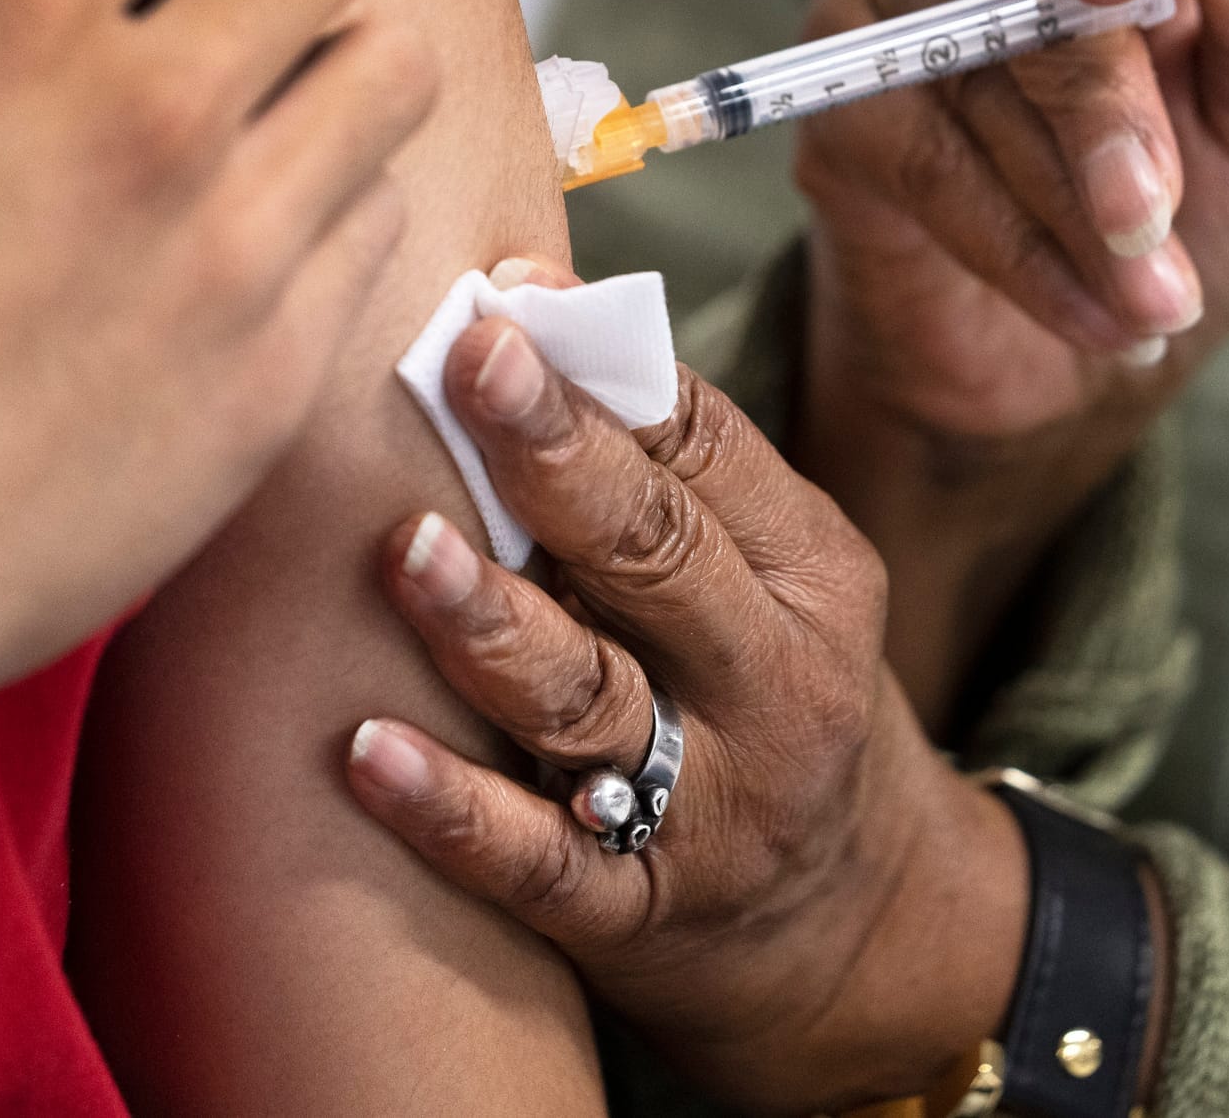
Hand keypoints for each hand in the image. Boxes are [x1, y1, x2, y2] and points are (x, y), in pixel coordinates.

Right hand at [0, 0, 436, 725]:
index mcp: (17, 15)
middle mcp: (158, 114)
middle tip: (215, 7)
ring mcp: (240, 248)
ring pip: (394, 72)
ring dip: (332, 69)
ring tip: (261, 118)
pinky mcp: (283, 368)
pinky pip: (384, 224)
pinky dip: (332, 208)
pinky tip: (252, 244)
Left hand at [346, 291, 1029, 1112]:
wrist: (862, 931)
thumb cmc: (776, 700)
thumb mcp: (778, 583)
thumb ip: (678, 478)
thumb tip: (524, 319)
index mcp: (812, 575)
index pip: (711, 451)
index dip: (602, 371)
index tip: (505, 297)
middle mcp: (775, 685)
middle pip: (658, 556)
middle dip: (556, 456)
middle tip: (466, 364)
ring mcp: (709, 807)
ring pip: (591, 703)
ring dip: (492, 624)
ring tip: (406, 551)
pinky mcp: (640, 914)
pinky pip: (538, 861)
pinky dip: (452, 810)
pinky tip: (365, 753)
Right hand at [789, 0, 1228, 719]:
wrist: (1046, 379)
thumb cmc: (1171, 240)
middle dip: (1092, 71)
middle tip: (1150, 197)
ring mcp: (879, 5)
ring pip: (944, 47)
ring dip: (1055, 182)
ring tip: (1143, 295)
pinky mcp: (821, 110)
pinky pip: (889, 148)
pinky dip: (989, 236)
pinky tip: (1073, 307)